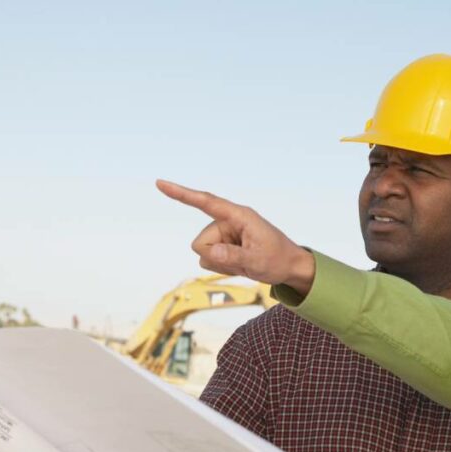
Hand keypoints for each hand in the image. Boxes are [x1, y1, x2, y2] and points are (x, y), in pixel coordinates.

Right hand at [156, 179, 315, 293]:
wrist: (290, 267)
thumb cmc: (278, 259)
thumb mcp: (258, 261)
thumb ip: (233, 257)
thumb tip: (208, 253)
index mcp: (238, 216)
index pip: (205, 202)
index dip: (182, 193)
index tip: (160, 184)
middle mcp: (228, 222)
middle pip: (200, 242)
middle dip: (215, 257)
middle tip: (242, 261)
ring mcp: (224, 234)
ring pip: (203, 253)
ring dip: (220, 264)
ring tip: (243, 262)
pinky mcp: (223, 245)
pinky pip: (209, 260)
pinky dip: (221, 267)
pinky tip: (239, 265)